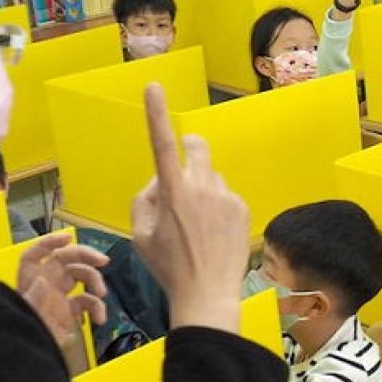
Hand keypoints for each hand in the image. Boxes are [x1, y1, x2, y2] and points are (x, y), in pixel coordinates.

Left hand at [17, 233, 108, 374]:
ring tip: (101, 294)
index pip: (35, 255)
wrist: (30, 360)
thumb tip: (43, 282)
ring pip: (81, 277)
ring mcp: (57, 298)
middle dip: (85, 256)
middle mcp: (44, 285)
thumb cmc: (22, 335)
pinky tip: (99, 318)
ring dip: (95, 282)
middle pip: (65, 260)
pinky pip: (87, 302)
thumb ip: (33, 300)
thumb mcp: (25, 317)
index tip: (68, 238)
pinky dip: (97, 308)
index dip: (49, 242)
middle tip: (102, 260)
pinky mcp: (68, 313)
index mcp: (30, 282)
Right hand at [131, 84, 250, 332]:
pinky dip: (217, 207)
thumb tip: (159, 181)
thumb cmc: (168, 267)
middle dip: (190, 148)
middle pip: (197, 150)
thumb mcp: (139, 235)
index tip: (153, 87)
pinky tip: (213, 234)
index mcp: (173, 193)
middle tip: (184, 166)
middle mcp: (202, 188)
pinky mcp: (242, 208)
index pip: (161, 144)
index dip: (156, 114)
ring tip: (196, 227)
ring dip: (202, 189)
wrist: (207, 294)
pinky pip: (226, 196)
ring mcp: (226, 197)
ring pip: (211, 178)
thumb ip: (144, 199)